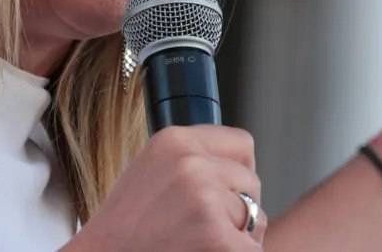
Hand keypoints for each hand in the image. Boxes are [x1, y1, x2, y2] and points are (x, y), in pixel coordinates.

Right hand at [63, 125, 265, 250]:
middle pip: (251, 182)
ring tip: (199, 242)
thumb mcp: (153, 171)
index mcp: (174, 140)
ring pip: (256, 215)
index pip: (242, 144)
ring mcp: (204, 198)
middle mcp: (190, 163)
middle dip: (238, 208)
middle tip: (203, 228)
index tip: (227, 191)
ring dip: (239, 235)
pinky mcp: (216, 235)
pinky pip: (252, 247)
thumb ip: (192, 160)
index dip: (240, 171)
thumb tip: (239, 166)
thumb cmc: (125, 229)